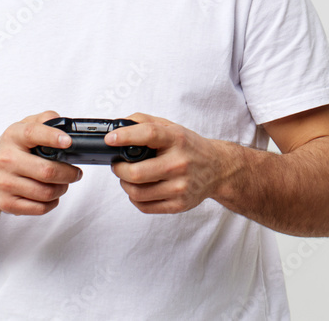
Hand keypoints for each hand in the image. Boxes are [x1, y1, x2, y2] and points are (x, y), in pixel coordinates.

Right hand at [0, 110, 81, 215]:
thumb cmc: (12, 149)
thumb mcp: (24, 127)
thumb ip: (46, 119)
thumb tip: (64, 125)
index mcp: (13, 136)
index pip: (33, 133)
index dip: (53, 137)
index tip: (68, 142)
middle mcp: (6, 159)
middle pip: (47, 171)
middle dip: (69, 173)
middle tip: (75, 172)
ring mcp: (5, 183)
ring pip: (46, 193)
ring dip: (62, 189)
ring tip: (63, 183)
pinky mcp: (7, 203)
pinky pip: (40, 208)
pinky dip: (52, 202)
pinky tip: (51, 195)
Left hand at [106, 113, 229, 213]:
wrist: (218, 169)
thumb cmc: (191, 147)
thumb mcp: (172, 128)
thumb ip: (145, 122)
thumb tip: (119, 125)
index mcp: (177, 139)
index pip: (148, 134)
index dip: (125, 136)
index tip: (110, 139)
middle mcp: (179, 164)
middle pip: (136, 173)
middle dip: (119, 168)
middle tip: (117, 164)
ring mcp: (180, 187)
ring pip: (137, 193)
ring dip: (125, 184)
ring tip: (128, 177)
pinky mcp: (179, 204)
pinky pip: (145, 206)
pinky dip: (135, 198)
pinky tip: (140, 189)